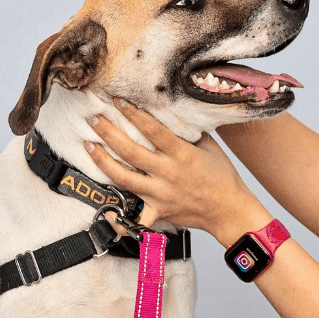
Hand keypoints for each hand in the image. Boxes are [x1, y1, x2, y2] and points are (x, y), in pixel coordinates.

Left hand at [84, 99, 271, 244]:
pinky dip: (120, 218)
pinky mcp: (158, 211)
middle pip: (130, 151)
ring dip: (103, 162)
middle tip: (93, 119)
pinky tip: (107, 210)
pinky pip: (135, 217)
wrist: (229, 210)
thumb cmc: (222, 176)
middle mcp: (168, 174)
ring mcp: (160, 194)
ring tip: (90, 146)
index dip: (133, 113)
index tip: (117, 100)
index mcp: (182, 154)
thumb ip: (189, 132)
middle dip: (108, 133)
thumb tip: (172, 112)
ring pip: (124, 178)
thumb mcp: (210, 146)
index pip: (152, 129)